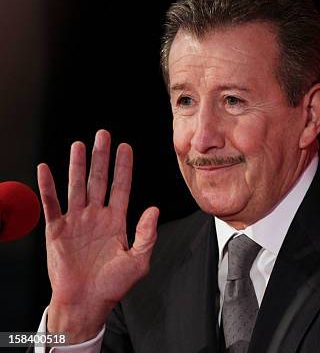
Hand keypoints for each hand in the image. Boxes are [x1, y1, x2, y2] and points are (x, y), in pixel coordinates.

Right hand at [37, 130, 158, 342]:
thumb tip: (154, 209)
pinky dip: (48, 187)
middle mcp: (96, 217)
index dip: (124, 167)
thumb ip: (146, 235)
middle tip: (103, 134)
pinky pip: (52, 204)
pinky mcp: (57, 230)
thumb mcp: (138, 261)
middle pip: (99, 180)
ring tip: (79, 145)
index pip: (121, 187)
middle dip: (101, 157)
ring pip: (77, 187)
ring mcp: (76, 221)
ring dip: (77, 166)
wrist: (86, 303)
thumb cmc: (113, 286)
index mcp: (116, 221)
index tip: (126, 147)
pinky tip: (46, 169)